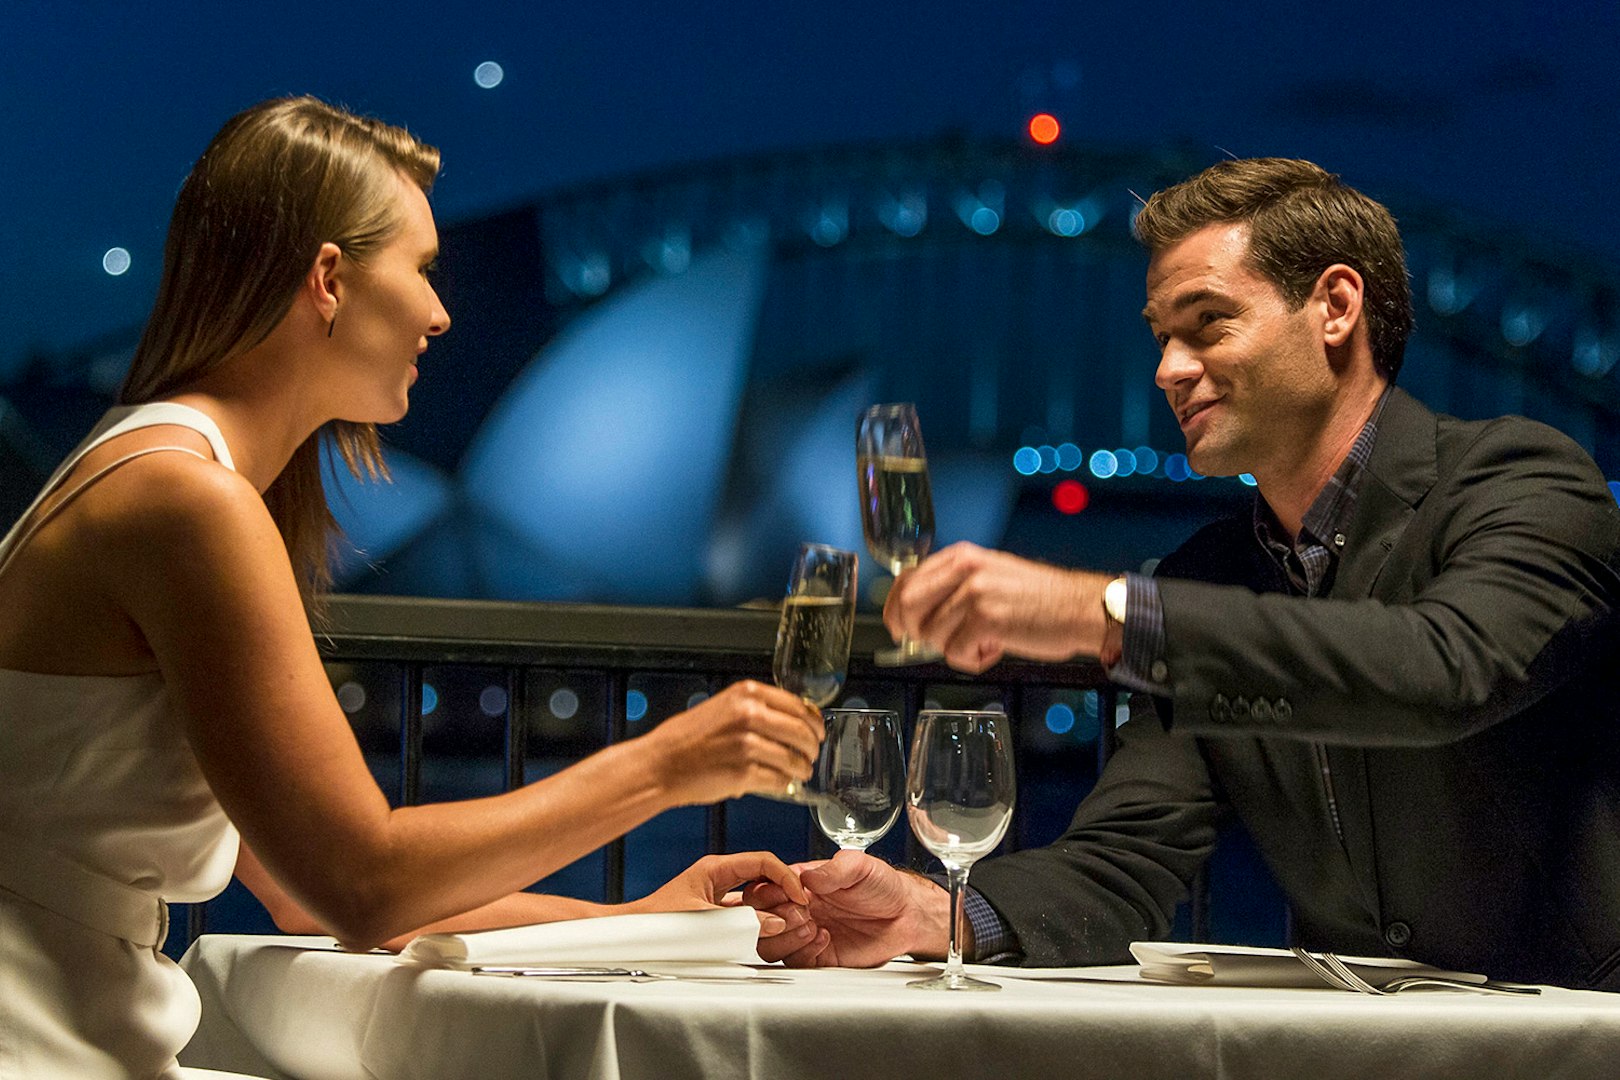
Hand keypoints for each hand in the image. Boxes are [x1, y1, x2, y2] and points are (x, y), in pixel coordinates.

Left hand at [627, 851, 812, 945]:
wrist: (634, 936)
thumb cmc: (658, 924)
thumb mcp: (703, 921)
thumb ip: (742, 923)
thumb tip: (775, 923)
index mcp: (716, 868)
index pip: (763, 862)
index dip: (786, 877)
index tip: (799, 896)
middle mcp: (721, 877)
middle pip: (765, 878)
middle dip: (785, 895)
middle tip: (799, 915)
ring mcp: (721, 895)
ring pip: (759, 896)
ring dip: (777, 909)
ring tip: (790, 925)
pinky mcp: (719, 913)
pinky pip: (749, 913)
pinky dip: (763, 921)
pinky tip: (771, 933)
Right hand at [645, 680, 823, 804]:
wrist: (660, 765)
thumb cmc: (686, 740)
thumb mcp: (723, 708)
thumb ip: (755, 710)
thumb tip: (790, 722)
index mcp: (746, 694)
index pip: (799, 705)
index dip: (814, 722)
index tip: (817, 731)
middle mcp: (750, 714)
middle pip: (803, 732)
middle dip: (812, 747)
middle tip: (810, 755)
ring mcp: (748, 744)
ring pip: (794, 759)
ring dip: (802, 769)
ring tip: (799, 772)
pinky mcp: (744, 773)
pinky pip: (779, 780)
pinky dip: (784, 784)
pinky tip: (781, 783)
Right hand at [744, 851, 950, 967]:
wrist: (905, 915)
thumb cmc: (881, 886)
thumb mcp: (860, 866)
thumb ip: (834, 868)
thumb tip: (807, 877)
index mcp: (800, 884)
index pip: (762, 888)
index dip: (768, 892)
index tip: (789, 893)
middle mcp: (798, 909)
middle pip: (758, 920)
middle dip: (773, 916)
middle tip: (800, 912)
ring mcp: (805, 934)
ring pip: (769, 945)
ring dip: (785, 937)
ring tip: (811, 925)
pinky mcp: (818, 957)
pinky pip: (795, 962)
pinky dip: (804, 951)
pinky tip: (824, 938)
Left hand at [884, 542, 1107, 672]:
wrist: (1082, 608)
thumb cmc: (1039, 600)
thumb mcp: (991, 577)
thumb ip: (955, 587)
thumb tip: (917, 616)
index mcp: (962, 556)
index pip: (906, 579)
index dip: (894, 608)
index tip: (897, 628)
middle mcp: (964, 569)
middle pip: (908, 605)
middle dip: (915, 632)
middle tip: (940, 643)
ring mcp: (974, 592)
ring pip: (933, 635)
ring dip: (956, 649)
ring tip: (988, 642)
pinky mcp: (986, 619)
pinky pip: (955, 653)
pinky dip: (973, 661)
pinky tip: (996, 650)